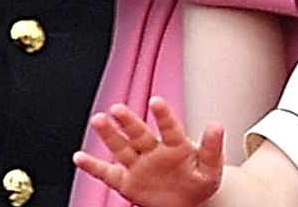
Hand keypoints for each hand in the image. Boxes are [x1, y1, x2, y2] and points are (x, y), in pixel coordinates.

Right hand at [73, 98, 223, 206]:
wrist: (187, 202)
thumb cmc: (197, 181)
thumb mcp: (210, 169)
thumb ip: (212, 149)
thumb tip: (218, 125)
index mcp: (175, 145)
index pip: (169, 128)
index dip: (163, 115)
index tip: (156, 101)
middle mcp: (152, 150)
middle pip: (139, 134)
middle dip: (128, 122)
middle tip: (117, 109)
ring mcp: (138, 164)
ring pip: (122, 147)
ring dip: (110, 134)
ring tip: (98, 120)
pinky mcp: (126, 182)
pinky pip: (107, 173)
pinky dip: (93, 166)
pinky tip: (79, 157)